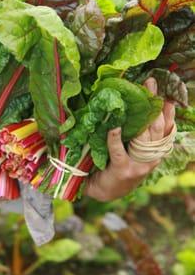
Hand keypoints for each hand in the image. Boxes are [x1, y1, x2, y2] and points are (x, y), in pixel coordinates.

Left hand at [84, 77, 174, 201]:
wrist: (106, 191)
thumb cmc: (120, 165)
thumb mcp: (135, 150)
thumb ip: (140, 134)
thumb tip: (140, 108)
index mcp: (155, 152)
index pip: (166, 129)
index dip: (168, 111)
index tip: (168, 93)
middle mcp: (151, 158)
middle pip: (156, 127)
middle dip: (155, 104)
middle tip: (151, 83)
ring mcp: (138, 165)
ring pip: (144, 137)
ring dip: (141, 115)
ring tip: (139, 97)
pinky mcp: (122, 169)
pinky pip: (118, 150)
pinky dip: (115, 137)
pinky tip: (114, 127)